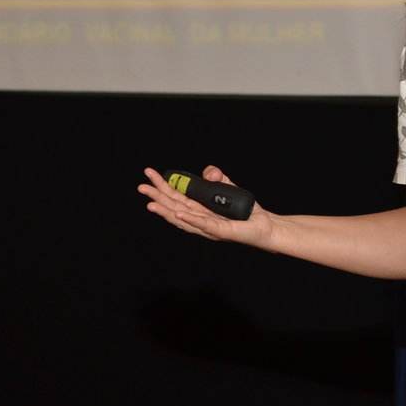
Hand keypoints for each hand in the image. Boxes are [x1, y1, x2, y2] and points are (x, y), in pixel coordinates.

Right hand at [137, 165, 275, 248]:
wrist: (264, 225)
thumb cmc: (243, 210)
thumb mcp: (227, 186)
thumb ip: (216, 177)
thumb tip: (210, 173)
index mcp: (198, 208)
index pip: (176, 196)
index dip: (162, 186)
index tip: (149, 174)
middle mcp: (200, 219)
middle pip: (174, 207)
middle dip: (157, 197)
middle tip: (142, 187)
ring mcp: (209, 227)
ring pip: (183, 219)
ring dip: (166, 211)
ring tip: (151, 204)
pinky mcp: (221, 232)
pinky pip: (204, 225)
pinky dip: (190, 220)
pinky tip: (178, 214)